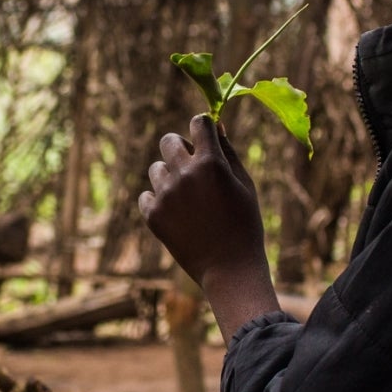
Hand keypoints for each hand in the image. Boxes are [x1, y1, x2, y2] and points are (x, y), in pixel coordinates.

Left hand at [139, 114, 277, 319]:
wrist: (230, 269)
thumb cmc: (245, 224)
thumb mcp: (244, 185)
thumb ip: (228, 152)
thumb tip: (215, 126)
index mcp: (211, 163)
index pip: (199, 122)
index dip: (203, 127)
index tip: (205, 138)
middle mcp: (185, 173)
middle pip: (169, 140)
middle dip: (180, 147)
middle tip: (192, 166)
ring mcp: (166, 194)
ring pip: (157, 168)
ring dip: (170, 176)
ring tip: (188, 199)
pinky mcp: (153, 215)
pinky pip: (146, 195)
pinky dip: (158, 200)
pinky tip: (176, 214)